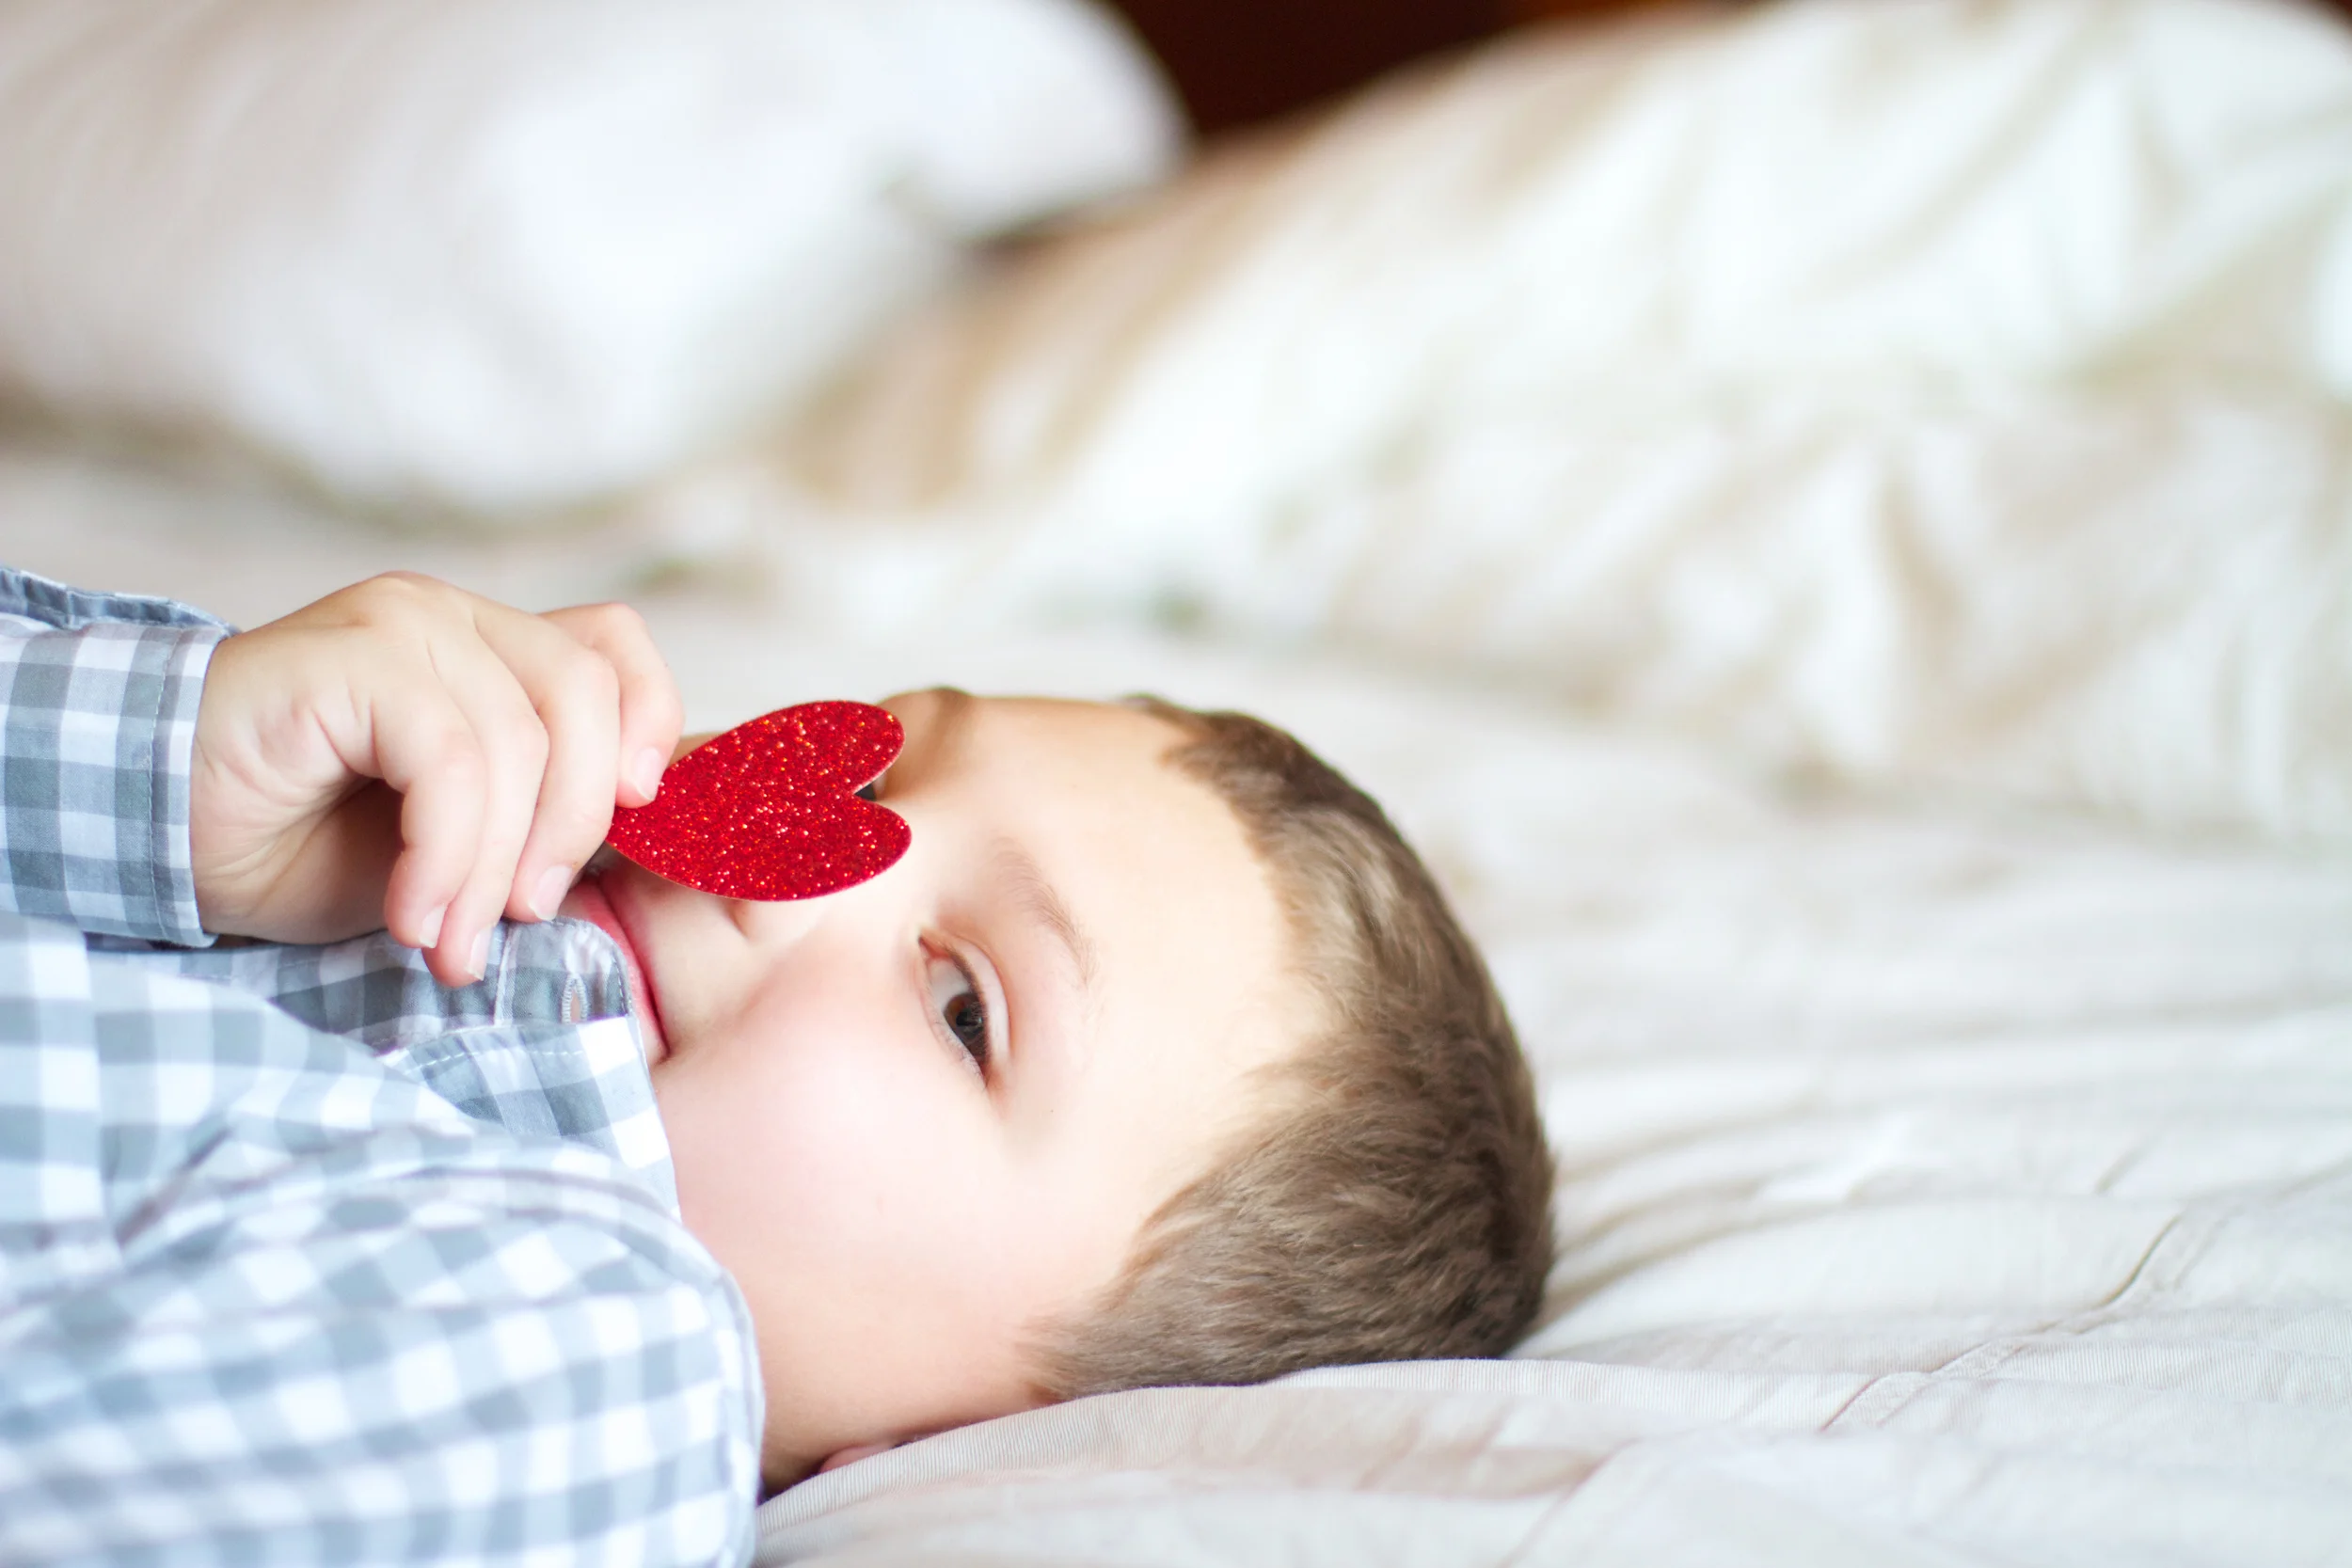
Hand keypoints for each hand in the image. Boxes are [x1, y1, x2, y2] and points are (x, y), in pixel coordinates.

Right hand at [191, 572, 682, 985]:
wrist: (163, 840)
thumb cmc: (308, 845)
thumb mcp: (466, 841)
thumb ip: (547, 816)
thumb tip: (660, 836)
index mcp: (491, 648)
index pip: (615, 647)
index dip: (649, 725)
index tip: (632, 823)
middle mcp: (451, 620)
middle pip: (588, 694)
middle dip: (575, 826)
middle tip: (525, 915)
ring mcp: (399, 625)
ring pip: (519, 741)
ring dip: (494, 867)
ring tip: (452, 939)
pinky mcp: (349, 656)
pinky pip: (450, 757)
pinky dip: (446, 853)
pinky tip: (411, 912)